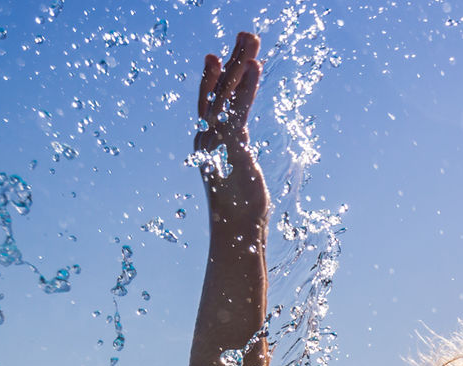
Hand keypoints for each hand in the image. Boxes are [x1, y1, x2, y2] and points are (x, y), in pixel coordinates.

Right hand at [194, 32, 267, 229]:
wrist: (236, 233)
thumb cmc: (240, 207)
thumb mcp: (239, 171)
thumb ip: (237, 150)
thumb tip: (240, 142)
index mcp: (208, 142)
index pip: (210, 103)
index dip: (213, 79)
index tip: (216, 56)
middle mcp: (208, 137)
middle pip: (219, 90)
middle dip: (232, 60)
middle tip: (244, 34)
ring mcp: (217, 140)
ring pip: (227, 94)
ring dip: (240, 64)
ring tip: (250, 39)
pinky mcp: (231, 146)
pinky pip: (238, 110)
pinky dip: (246, 87)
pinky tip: (254, 67)